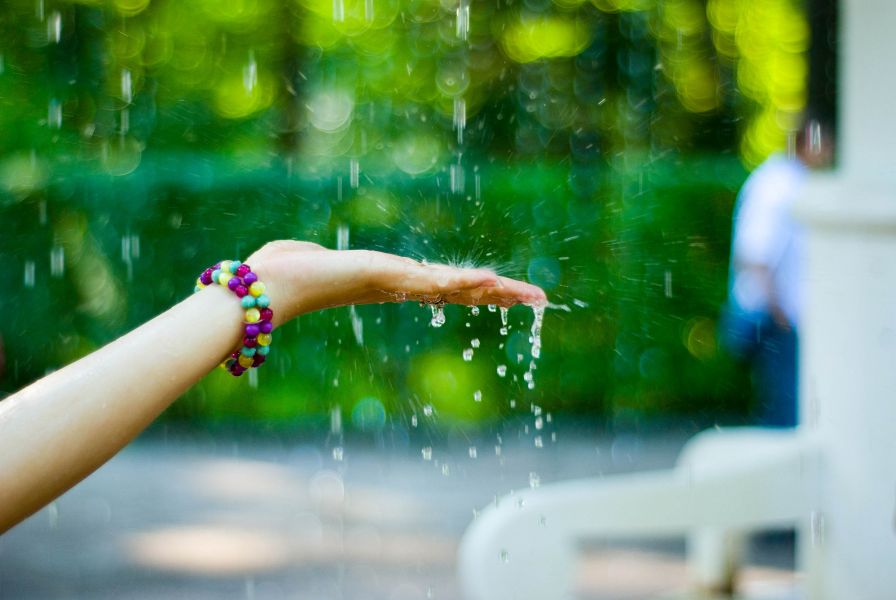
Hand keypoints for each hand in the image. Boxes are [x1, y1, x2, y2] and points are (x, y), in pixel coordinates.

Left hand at [245, 241, 547, 325]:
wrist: (261, 290)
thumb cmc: (279, 273)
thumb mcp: (312, 260)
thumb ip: (317, 259)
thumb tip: (302, 259)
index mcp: (388, 282)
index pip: (443, 285)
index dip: (475, 287)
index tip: (501, 289)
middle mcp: (398, 287)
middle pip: (461, 290)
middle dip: (501, 296)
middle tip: (539, 299)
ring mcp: (394, 284)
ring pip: (456, 288)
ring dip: (496, 292)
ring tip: (531, 296)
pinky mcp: (384, 277)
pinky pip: (431, 281)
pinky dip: (463, 281)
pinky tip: (492, 282)